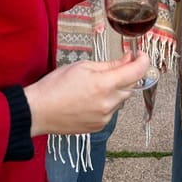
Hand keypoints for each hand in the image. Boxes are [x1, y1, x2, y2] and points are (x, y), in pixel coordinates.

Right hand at [24, 52, 148, 135]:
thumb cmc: (56, 85)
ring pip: (121, 99)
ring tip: (96, 85)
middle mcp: (108, 103)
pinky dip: (107, 102)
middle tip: (117, 66)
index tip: (140, 55)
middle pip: (130, 86)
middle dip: (127, 75)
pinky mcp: (99, 126)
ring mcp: (105, 117)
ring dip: (116, 89)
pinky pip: (111, 111)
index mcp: (104, 85)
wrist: (39, 111)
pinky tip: (90, 98)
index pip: (136, 72)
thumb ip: (110, 65)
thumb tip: (128, 59)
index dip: (143, 61)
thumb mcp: (83, 66)